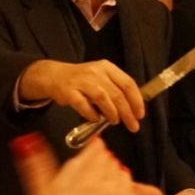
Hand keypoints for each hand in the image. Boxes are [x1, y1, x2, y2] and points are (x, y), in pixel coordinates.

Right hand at [12, 135, 136, 194]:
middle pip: (109, 164)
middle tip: (101, 158)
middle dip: (104, 160)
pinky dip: (130, 194)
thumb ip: (36, 169)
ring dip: (117, 174)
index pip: (93, 154)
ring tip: (112, 174)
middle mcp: (107, 187)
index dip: (93, 149)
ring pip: (124, 178)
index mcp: (85, 180)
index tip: (94, 146)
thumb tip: (26, 143)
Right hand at [19, 59, 143, 132]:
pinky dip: (91, 114)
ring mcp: (81, 81)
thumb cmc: (82, 80)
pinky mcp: (68, 91)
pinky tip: (96, 119)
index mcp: (107, 68)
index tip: (140, 114)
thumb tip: (133, 109)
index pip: (128, 83)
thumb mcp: (101, 78)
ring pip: (102, 98)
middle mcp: (96, 72)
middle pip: (117, 94)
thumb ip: (115, 89)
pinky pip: (83, 104)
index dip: (136, 100)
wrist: (53, 75)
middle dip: (127, 112)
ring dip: (112, 113)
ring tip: (115, 121)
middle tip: (133, 126)